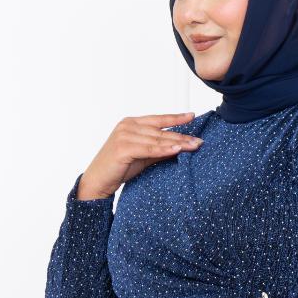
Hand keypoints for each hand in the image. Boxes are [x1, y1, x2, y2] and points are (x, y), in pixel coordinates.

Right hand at [77, 112, 202, 199]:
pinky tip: (176, 150)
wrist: (97, 181)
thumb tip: (179, 146)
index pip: (158, 119)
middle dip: (181, 135)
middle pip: (160, 131)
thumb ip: (157, 148)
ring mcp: (124, 136)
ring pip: (157, 140)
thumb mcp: (141, 156)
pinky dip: (164, 150)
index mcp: (131, 123)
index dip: (175, 118)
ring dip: (176, 143)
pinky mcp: (123, 148)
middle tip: (199, 140)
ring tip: (193, 146)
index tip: (192, 116)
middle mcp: (127, 126)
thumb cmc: (118, 168)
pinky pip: (149, 149)